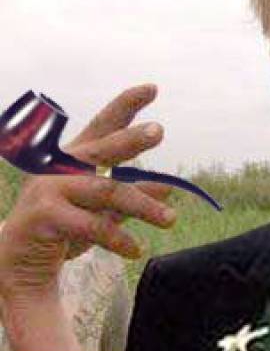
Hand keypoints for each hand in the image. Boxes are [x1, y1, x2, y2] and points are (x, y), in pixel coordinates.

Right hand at [0, 83, 175, 306]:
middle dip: (131, 138)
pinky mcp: (44, 215)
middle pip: (103, 148)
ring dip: (143, 206)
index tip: (152, 88)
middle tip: (158, 130)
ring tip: (170, 219)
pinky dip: (118, 238)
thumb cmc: (66, 227)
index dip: (126, 105)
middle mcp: (62, 166)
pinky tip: (137, 250)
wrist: (19, 262)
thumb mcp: (104, 209)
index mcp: (78, 158)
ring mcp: (50, 188)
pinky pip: (91, 225)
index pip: (105, 125)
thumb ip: (132, 195)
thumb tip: (168, 186)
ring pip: (107, 191)